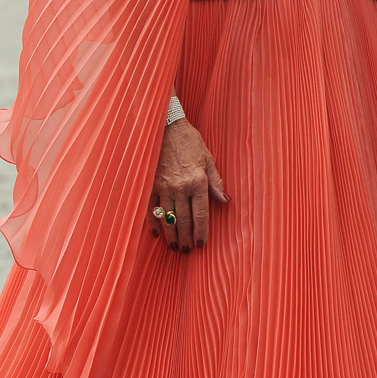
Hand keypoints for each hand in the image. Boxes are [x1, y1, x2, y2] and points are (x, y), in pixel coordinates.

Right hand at [150, 117, 228, 250]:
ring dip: (171, 234)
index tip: (201, 244)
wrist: (166, 127)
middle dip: (186, 238)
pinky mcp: (150, 184)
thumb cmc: (189, 141)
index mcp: (198, 182)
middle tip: (187, 250)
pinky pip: (151, 207)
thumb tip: (225, 200)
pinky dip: (154, 221)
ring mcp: (163, 186)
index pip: (201, 215)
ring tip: (174, 246)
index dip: (201, 232)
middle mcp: (181, 187)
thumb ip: (215, 182)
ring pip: (168, 217)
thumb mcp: (208, 159)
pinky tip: (157, 232)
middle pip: (183, 220)